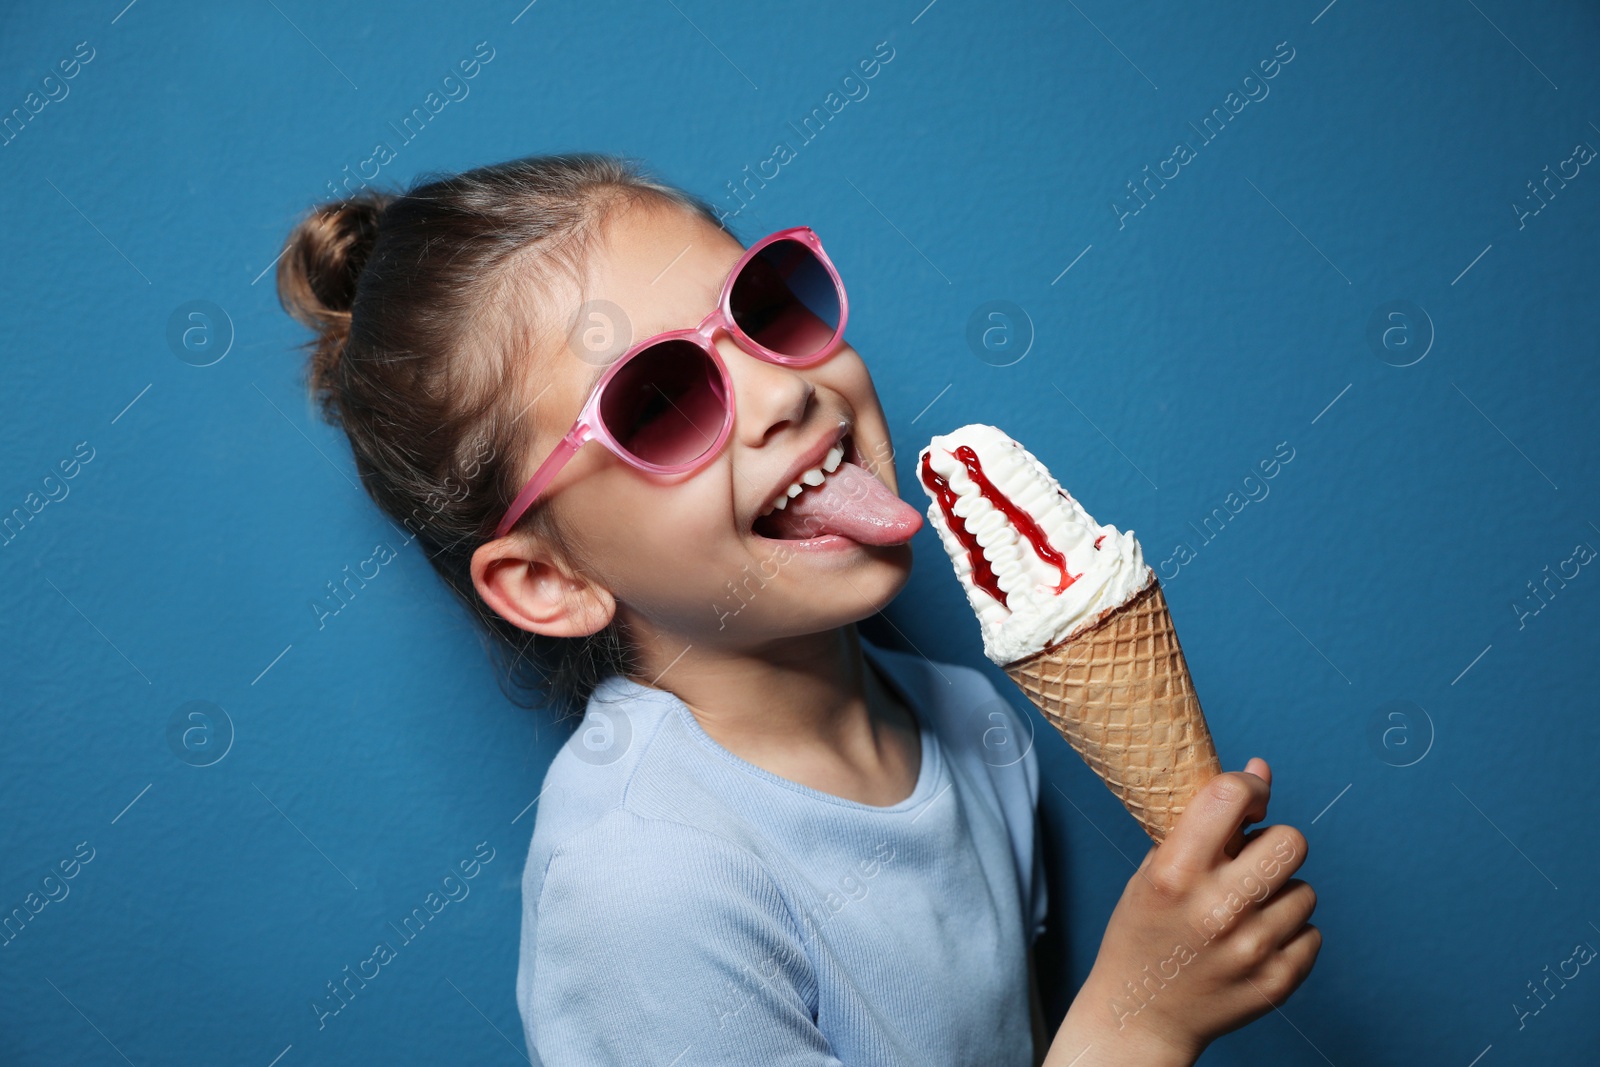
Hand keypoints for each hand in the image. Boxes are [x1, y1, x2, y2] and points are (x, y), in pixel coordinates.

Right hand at [1045, 759, 1320, 1065]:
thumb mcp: (1156, 868)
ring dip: (1279, 893)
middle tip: (1251, 860)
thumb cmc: (1143, 931)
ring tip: (1243, 911)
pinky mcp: (1276, 982)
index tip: (1249, 799)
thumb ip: (1208, 822)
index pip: (1231, 797)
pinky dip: (1288, 934)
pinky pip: (1312, 934)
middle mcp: (1217, 909)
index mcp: (1175, 873)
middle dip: (1274, 843)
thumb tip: (1262, 769)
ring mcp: (1251, 949)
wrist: (1139, 1015)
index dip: (1249, 788)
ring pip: (1304, 891)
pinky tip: (1253, 941)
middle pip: (1291, 842)